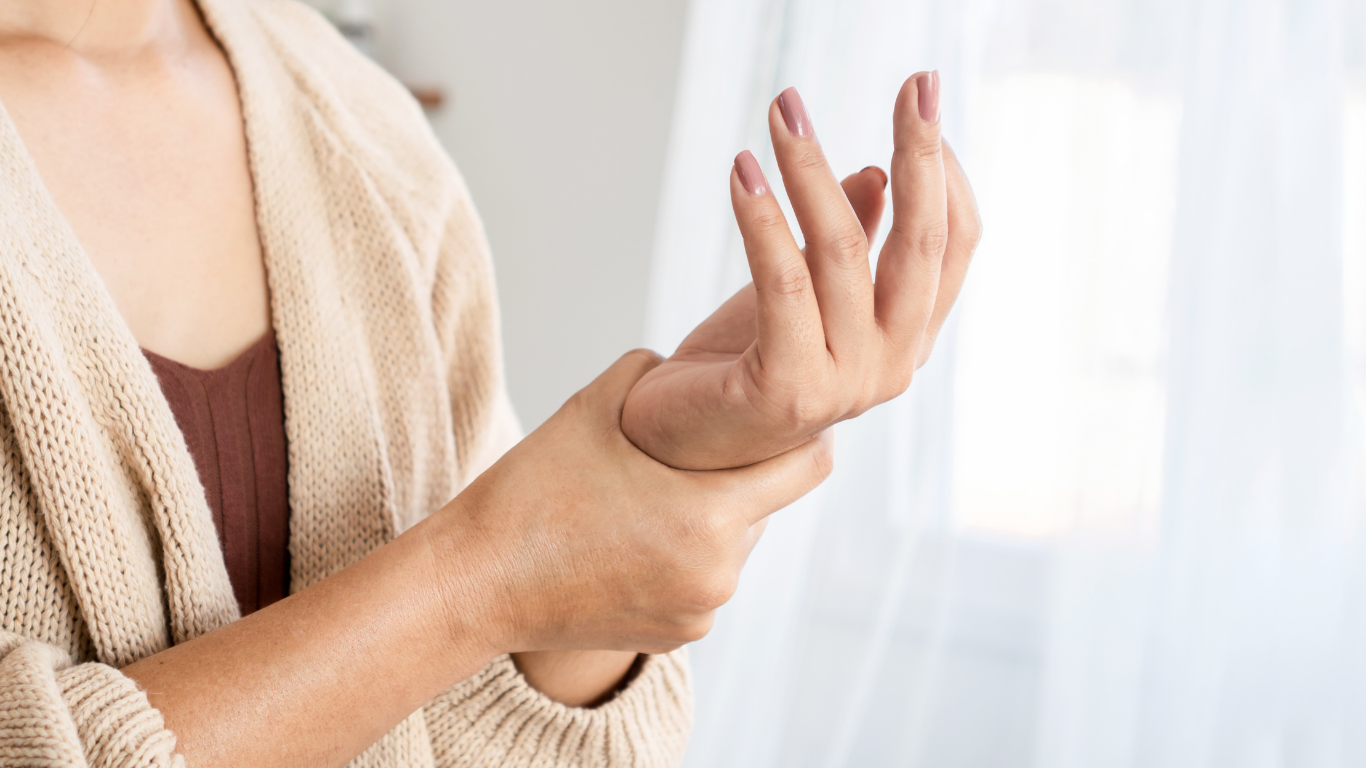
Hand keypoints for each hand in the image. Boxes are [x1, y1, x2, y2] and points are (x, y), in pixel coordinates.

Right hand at [441, 349, 832, 654]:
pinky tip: (635, 538)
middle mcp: (718, 572)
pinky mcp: (678, 637)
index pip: (808, 466)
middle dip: (740, 477)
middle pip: (766, 506)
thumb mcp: (593, 406)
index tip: (783, 413)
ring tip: (653, 497)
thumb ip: (655, 372)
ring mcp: (700, 612)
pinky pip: (704, 583)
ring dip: (710, 519)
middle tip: (696, 451)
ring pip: (734, 546)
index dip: (802, 433)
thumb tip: (691, 363)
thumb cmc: (530, 493)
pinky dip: (684, 559)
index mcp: (708, 515)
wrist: (475, 584)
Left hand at [621, 73, 981, 469]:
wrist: (677, 443)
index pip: (953, 244)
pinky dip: (762, 218)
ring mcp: (846, 384)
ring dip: (809, 169)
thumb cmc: (743, 363)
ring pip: (841, 251)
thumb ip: (851, 244)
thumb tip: (878, 175)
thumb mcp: (804, 293)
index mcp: (907, 338)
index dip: (945, 170)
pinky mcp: (788, 388)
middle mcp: (892, 364)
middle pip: (921, 244)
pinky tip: (743, 171)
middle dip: (920, 154)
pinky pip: (782, 282)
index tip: (923, 100)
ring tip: (782, 112)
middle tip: (914, 83)